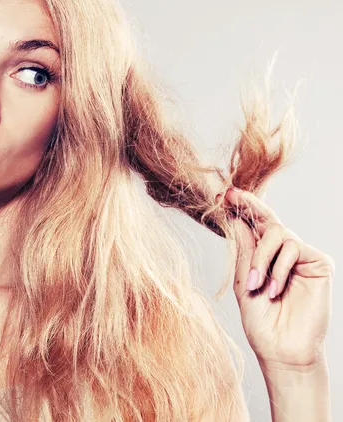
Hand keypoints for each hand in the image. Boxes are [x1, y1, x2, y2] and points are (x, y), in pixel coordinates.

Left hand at [221, 187, 334, 370]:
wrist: (281, 349)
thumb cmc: (260, 321)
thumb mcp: (242, 280)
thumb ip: (243, 250)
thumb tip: (236, 218)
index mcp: (262, 256)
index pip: (253, 226)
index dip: (240, 208)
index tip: (224, 194)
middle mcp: (282, 252)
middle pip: (267, 219)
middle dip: (248, 205)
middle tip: (231, 195)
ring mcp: (301, 257)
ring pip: (277, 232)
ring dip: (260, 257)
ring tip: (255, 285)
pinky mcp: (318, 263)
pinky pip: (294, 247)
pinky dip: (278, 267)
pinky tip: (274, 289)